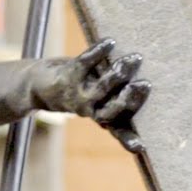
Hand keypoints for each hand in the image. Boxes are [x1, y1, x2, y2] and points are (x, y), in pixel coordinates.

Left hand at [29, 39, 149, 152]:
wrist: (39, 85)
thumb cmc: (82, 89)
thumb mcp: (102, 97)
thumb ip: (121, 95)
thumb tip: (151, 83)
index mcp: (103, 117)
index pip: (120, 132)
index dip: (130, 139)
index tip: (141, 147)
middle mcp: (90, 110)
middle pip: (113, 109)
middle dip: (130, 98)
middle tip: (146, 84)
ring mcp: (78, 94)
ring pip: (101, 87)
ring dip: (118, 73)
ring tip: (135, 59)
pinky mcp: (68, 75)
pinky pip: (85, 63)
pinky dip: (98, 52)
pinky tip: (110, 42)